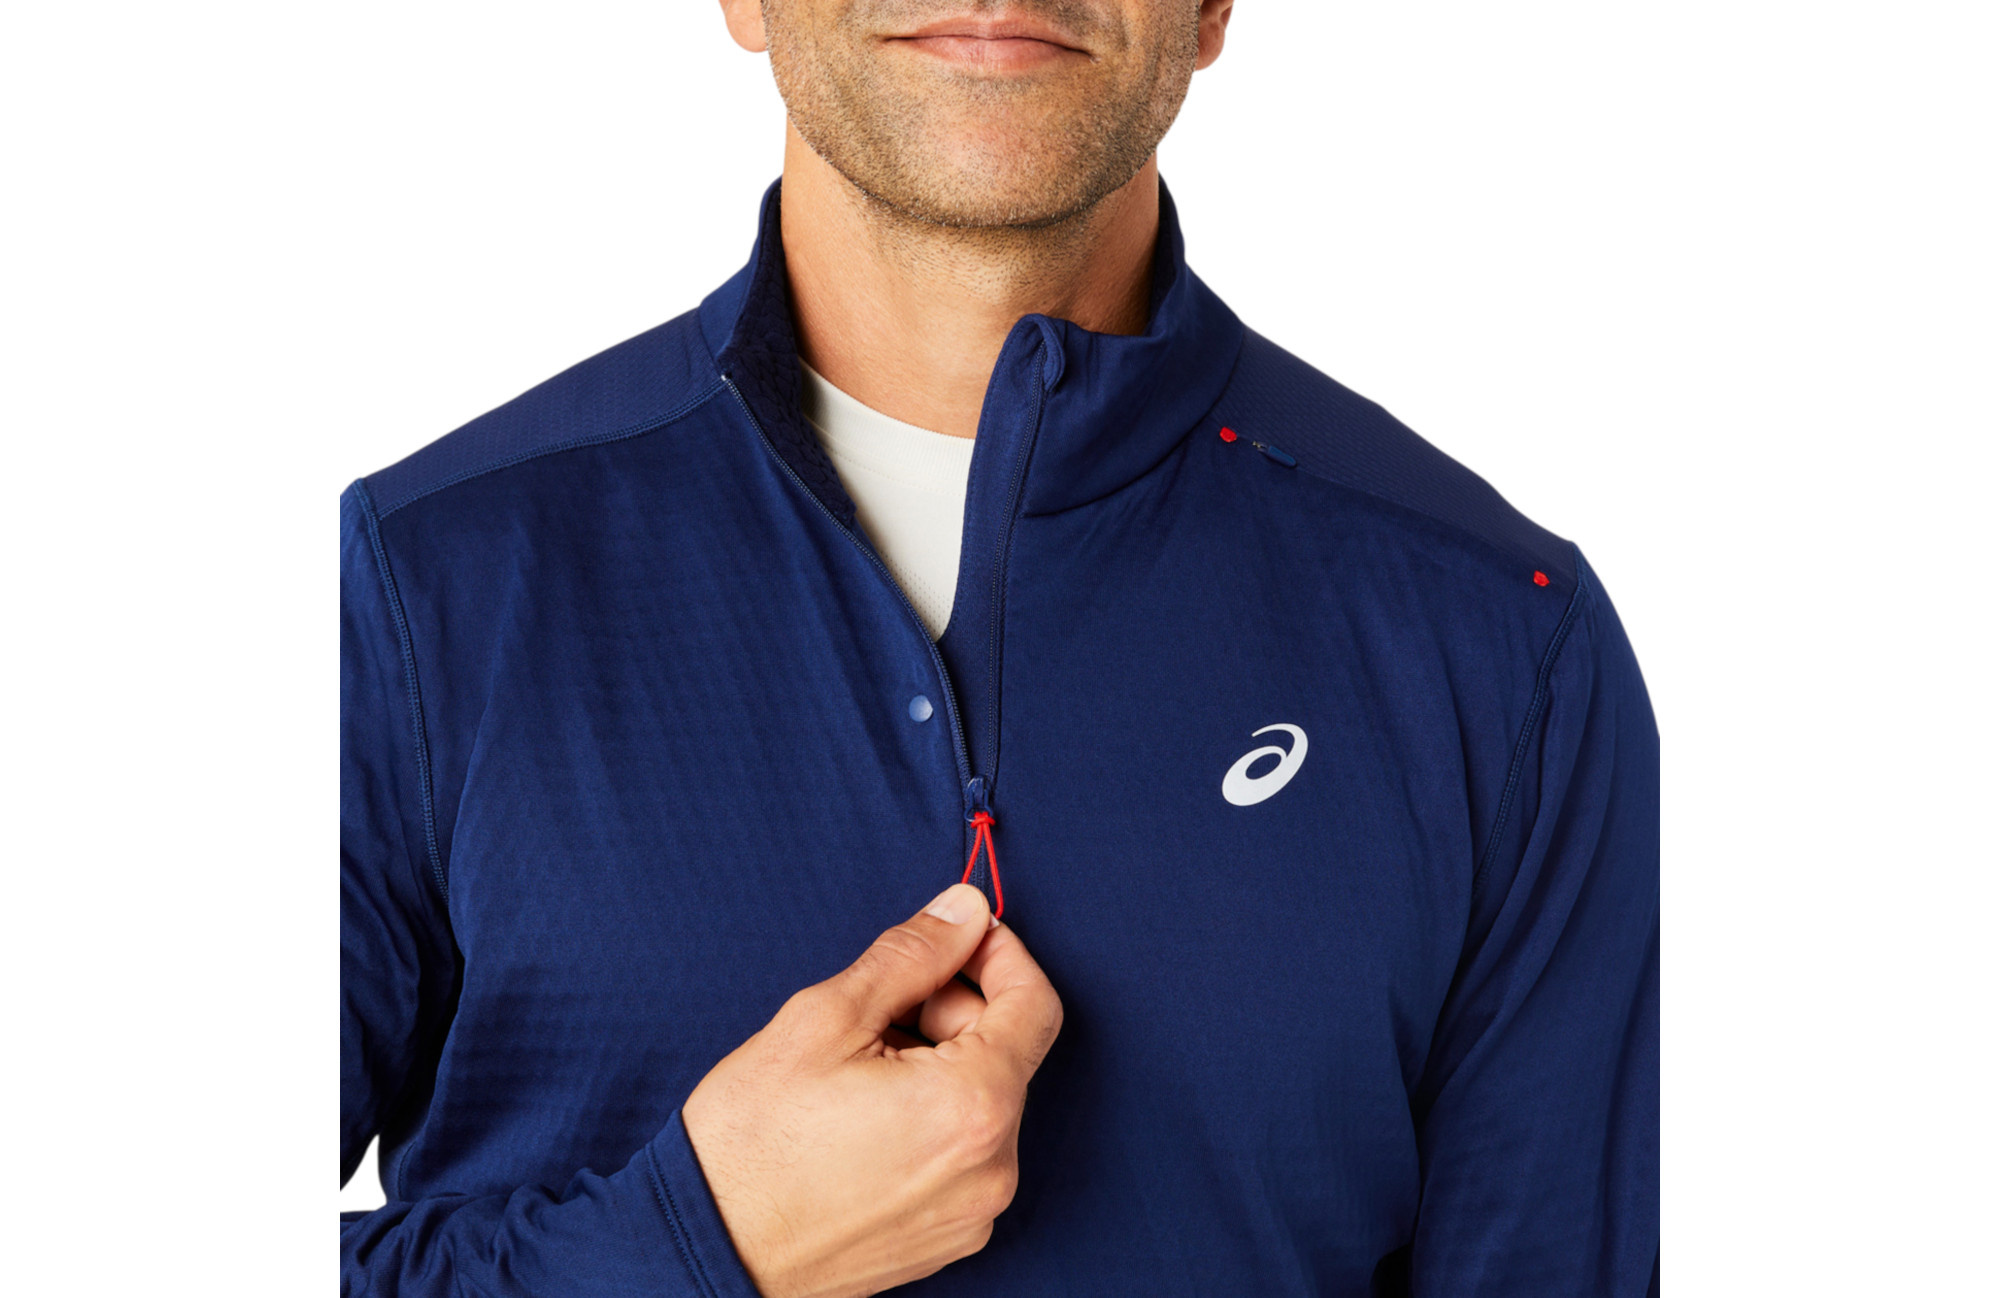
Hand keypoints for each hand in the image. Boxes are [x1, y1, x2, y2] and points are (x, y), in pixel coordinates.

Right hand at [680, 883, 1063, 1297]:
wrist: (704, 1251)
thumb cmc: (751, 1144)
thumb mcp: (826, 1019)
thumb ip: (911, 956)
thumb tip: (965, 911)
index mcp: (972, 1108)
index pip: (1035, 1005)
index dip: (1000, 954)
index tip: (960, 936)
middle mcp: (992, 1170)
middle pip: (1007, 1053)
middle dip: (952, 1011)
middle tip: (875, 1008)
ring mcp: (974, 1214)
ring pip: (982, 1103)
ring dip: (939, 1064)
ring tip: (857, 1069)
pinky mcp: (948, 1240)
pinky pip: (964, 1155)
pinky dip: (931, 1118)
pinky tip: (864, 1116)